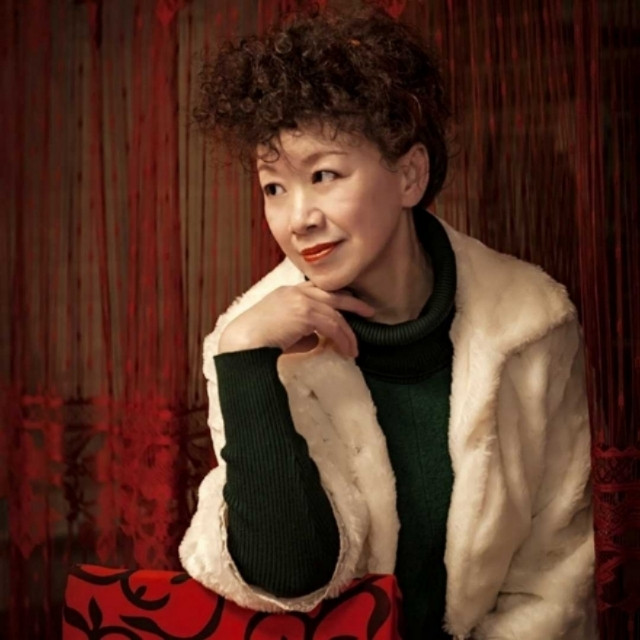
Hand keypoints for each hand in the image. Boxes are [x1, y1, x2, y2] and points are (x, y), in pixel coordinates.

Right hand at [218, 282, 374, 357]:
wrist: (243, 344)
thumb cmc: (258, 343)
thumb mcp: (283, 332)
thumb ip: (302, 332)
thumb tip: (319, 340)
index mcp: (287, 292)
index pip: (318, 290)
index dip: (336, 297)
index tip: (349, 304)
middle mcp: (294, 292)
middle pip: (332, 294)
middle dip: (353, 303)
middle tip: (369, 311)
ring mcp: (300, 300)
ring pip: (335, 314)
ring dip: (348, 334)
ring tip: (354, 349)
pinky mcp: (304, 312)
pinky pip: (332, 325)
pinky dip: (342, 339)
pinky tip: (346, 351)